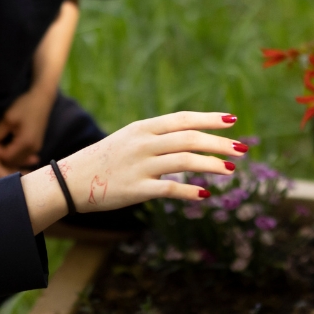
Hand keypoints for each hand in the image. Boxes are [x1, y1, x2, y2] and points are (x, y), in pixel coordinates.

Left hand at [0, 89, 52, 168]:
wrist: (42, 100)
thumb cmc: (25, 106)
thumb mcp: (8, 118)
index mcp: (26, 143)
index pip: (7, 156)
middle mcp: (32, 150)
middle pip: (12, 161)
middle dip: (0, 155)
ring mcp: (35, 149)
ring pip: (18, 160)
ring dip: (6, 155)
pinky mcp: (35, 146)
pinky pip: (23, 156)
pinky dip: (13, 154)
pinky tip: (5, 147)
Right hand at [22, 111, 243, 231]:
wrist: (71, 181)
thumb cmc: (103, 160)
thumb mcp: (128, 139)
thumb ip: (156, 138)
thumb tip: (190, 138)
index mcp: (142, 128)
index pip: (182, 119)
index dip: (208, 119)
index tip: (232, 120)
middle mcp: (143, 143)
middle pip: (189, 139)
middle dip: (218, 143)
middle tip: (242, 149)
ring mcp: (140, 166)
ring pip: (184, 161)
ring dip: (211, 165)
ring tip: (231, 170)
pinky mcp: (136, 189)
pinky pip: (169, 189)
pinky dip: (190, 191)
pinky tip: (206, 194)